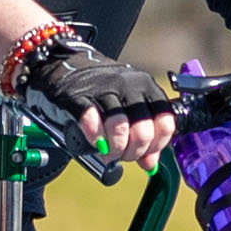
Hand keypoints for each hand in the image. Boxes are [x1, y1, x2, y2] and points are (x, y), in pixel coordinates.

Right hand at [17, 33, 177, 164]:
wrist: (64, 65)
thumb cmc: (101, 90)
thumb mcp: (128, 107)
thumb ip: (144, 134)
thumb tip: (151, 165)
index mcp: (147, 88)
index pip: (165, 122)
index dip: (155, 145)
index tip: (143, 154)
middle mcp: (130, 85)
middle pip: (143, 130)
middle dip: (132, 152)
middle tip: (121, 156)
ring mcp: (104, 89)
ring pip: (119, 127)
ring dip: (114, 149)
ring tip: (107, 153)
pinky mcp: (79, 96)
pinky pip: (91, 121)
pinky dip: (94, 138)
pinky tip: (94, 143)